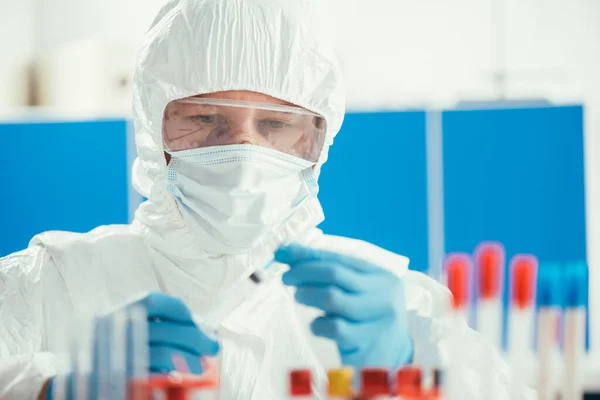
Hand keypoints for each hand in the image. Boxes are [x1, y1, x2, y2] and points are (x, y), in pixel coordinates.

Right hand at [47, 292, 218, 399]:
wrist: (77, 383)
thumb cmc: (118, 353)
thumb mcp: (136, 332)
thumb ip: (162, 327)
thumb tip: (203, 331)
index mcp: (121, 311)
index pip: (156, 301)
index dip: (184, 313)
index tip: (204, 325)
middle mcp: (113, 326)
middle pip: (163, 328)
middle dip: (194, 337)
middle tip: (212, 346)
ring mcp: (112, 350)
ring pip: (159, 350)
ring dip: (187, 357)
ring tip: (202, 363)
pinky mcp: (116, 374)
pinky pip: (148, 372)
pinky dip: (167, 372)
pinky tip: (179, 374)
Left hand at [275, 244, 412, 370]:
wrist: (393, 359)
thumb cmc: (367, 320)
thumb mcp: (356, 292)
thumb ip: (328, 273)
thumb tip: (287, 253)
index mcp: (382, 277)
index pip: (340, 259)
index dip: (308, 255)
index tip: (282, 254)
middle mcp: (384, 295)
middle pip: (335, 274)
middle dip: (304, 272)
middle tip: (286, 277)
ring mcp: (379, 320)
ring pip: (332, 298)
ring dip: (308, 295)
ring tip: (299, 296)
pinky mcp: (368, 344)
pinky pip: (334, 328)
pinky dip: (318, 324)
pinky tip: (316, 325)